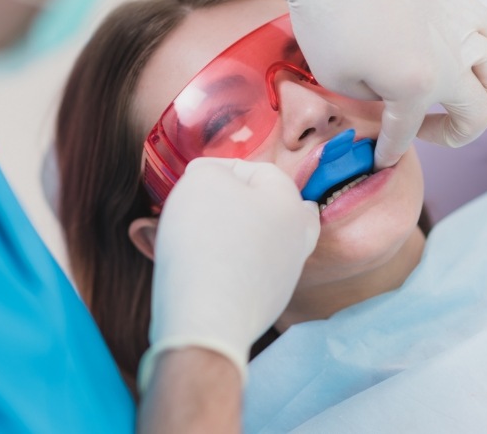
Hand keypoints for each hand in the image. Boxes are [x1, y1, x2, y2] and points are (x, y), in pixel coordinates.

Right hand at [138, 158, 318, 390]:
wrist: (206, 318)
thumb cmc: (206, 240)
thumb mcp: (202, 180)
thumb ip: (210, 169)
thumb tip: (211, 178)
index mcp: (290, 203)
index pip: (258, 170)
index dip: (220, 168)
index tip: (190, 179)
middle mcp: (296, 239)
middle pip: (269, 208)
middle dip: (235, 203)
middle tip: (205, 205)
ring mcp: (283, 276)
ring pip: (257, 242)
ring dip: (227, 234)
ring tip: (191, 236)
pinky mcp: (265, 305)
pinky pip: (244, 273)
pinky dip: (224, 265)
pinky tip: (197, 267)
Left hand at [220, 0, 486, 167]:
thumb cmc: (324, 19)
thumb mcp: (336, 78)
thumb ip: (371, 99)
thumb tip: (387, 97)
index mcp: (416, 87)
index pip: (406, 134)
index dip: (389, 152)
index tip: (379, 160)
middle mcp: (450, 59)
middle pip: (478, 114)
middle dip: (453, 134)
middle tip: (424, 131)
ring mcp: (460, 24)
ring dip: (476, 90)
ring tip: (445, 88)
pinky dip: (477, 46)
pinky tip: (449, 46)